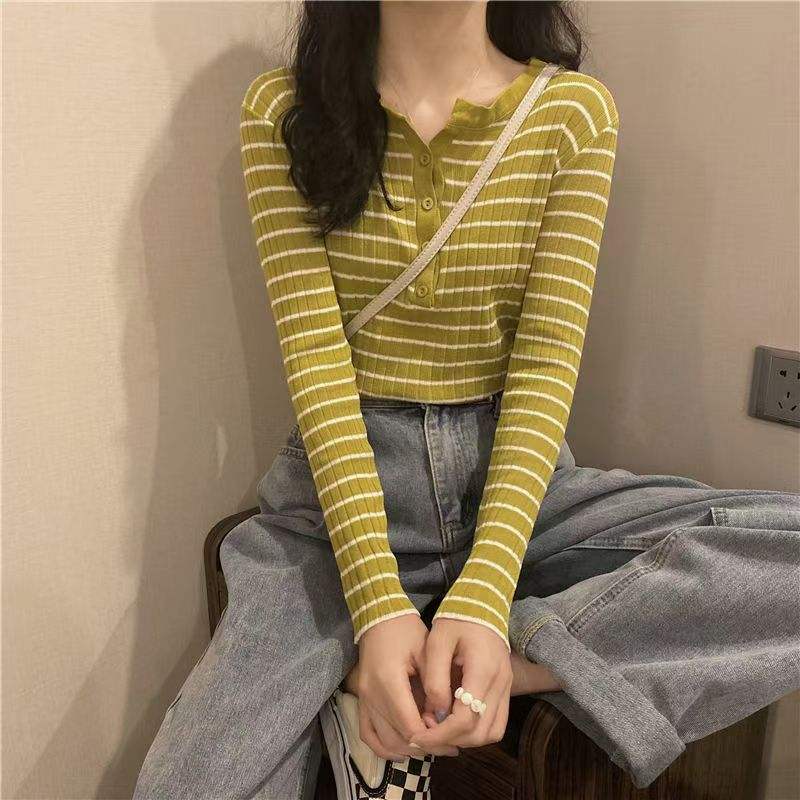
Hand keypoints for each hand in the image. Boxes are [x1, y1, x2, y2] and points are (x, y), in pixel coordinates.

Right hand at [355, 613, 458, 758]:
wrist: (379, 618)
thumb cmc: (406, 631)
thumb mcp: (426, 652)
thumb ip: (434, 687)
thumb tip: (441, 719)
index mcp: (389, 681)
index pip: (410, 725)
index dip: (431, 739)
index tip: (452, 739)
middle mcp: (373, 695)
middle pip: (398, 738)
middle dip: (425, 748)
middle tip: (448, 747)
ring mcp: (364, 700)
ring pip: (383, 741)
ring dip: (408, 750)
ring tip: (432, 747)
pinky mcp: (362, 701)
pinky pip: (368, 735)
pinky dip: (384, 747)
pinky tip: (404, 750)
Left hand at [413, 618, 512, 749]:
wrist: (482, 603)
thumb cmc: (456, 618)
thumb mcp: (437, 642)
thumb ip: (435, 678)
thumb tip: (435, 714)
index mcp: (482, 670)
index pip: (465, 718)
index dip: (440, 733)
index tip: (418, 735)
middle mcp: (500, 683)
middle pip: (480, 732)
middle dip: (450, 739)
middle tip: (425, 734)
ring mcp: (506, 687)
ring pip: (491, 732)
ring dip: (465, 738)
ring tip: (439, 729)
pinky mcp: (506, 689)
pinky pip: (496, 722)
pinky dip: (477, 730)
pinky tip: (455, 722)